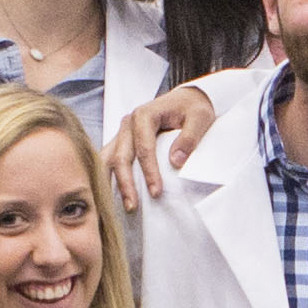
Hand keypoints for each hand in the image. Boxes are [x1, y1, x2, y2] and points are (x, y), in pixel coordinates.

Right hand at [102, 82, 217, 209]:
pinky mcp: (121, 142)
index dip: (149, 171)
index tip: (156, 192)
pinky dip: (107, 177)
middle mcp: (128, 123)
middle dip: (126, 183)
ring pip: (107, 159)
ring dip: (112, 183)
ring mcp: (122, 133)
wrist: (186, 100)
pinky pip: (108, 160)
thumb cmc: (193, 109)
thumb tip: (175, 161)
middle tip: (133, 206)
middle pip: (120, 156)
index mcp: (145, 115)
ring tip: (119, 206)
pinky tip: (111, 196)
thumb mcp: (200, 118)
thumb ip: (189, 138)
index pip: (143, 147)